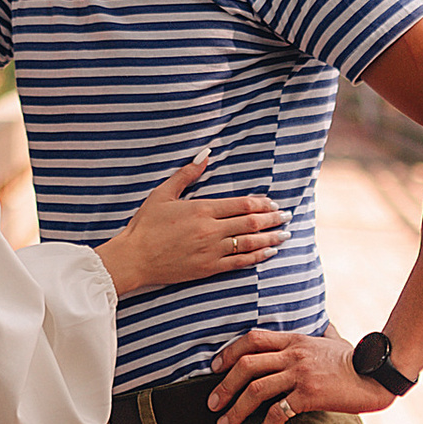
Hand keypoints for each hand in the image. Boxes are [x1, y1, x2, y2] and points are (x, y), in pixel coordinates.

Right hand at [97, 152, 283, 298]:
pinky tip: (268, 253)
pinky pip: (239, 263)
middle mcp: (211, 230)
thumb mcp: (163, 193)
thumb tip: (205, 154)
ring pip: (249, 243)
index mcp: (202, 209)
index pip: (242, 205)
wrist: (134, 258)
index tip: (273, 203)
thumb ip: (186, 174)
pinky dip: (257, 257)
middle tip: (288, 216)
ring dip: (271, 238)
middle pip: (251, 223)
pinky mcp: (208, 269)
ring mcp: (211, 251)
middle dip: (273, 219)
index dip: (262, 204)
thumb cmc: (146, 225)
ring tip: (285, 234)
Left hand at [208, 323, 385, 423]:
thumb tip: (324, 325)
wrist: (377, 374)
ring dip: (235, 410)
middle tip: (212, 404)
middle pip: (246, 365)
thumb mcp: (334, 339)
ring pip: (256, 390)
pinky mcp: (310, 395)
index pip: (252, 339)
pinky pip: (278, 413)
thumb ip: (323, 332)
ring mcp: (301, 374)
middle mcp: (294, 355)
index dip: (228, 353)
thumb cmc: (356, 359)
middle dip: (224, 386)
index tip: (214, 368)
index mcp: (295, 340)